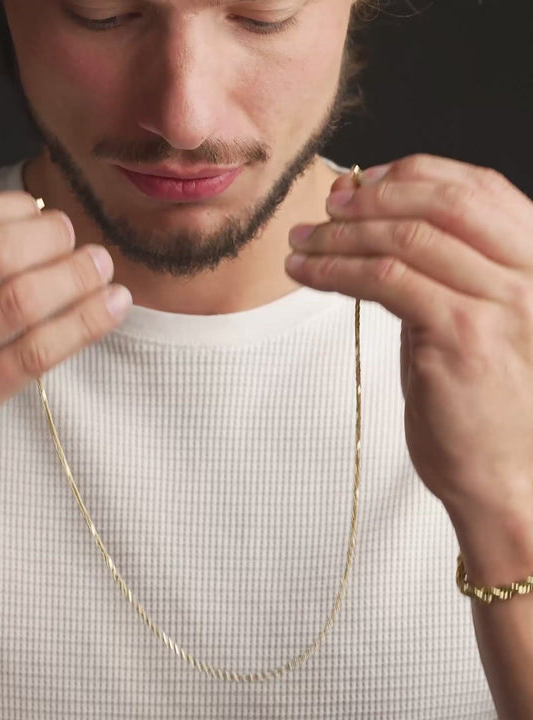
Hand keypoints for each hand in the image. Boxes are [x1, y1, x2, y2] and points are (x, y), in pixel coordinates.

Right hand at [0, 192, 130, 531]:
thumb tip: (27, 221)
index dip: (22, 211)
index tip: (49, 218)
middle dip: (55, 241)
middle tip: (84, 248)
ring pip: (20, 301)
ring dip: (78, 278)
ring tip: (105, 272)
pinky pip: (33, 355)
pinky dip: (82, 325)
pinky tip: (111, 308)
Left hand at [285, 154, 532, 535]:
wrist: (508, 477)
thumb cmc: (485, 403)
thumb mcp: (478, 322)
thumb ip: (445, 274)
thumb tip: (378, 234)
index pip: (476, 187)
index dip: (411, 174)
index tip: (362, 182)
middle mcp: (529, 273)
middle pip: (441, 201)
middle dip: (372, 197)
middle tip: (326, 208)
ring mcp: (500, 302)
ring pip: (405, 238)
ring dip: (341, 236)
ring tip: (303, 242)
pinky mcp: (462, 335)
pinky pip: (386, 280)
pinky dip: (337, 270)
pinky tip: (308, 272)